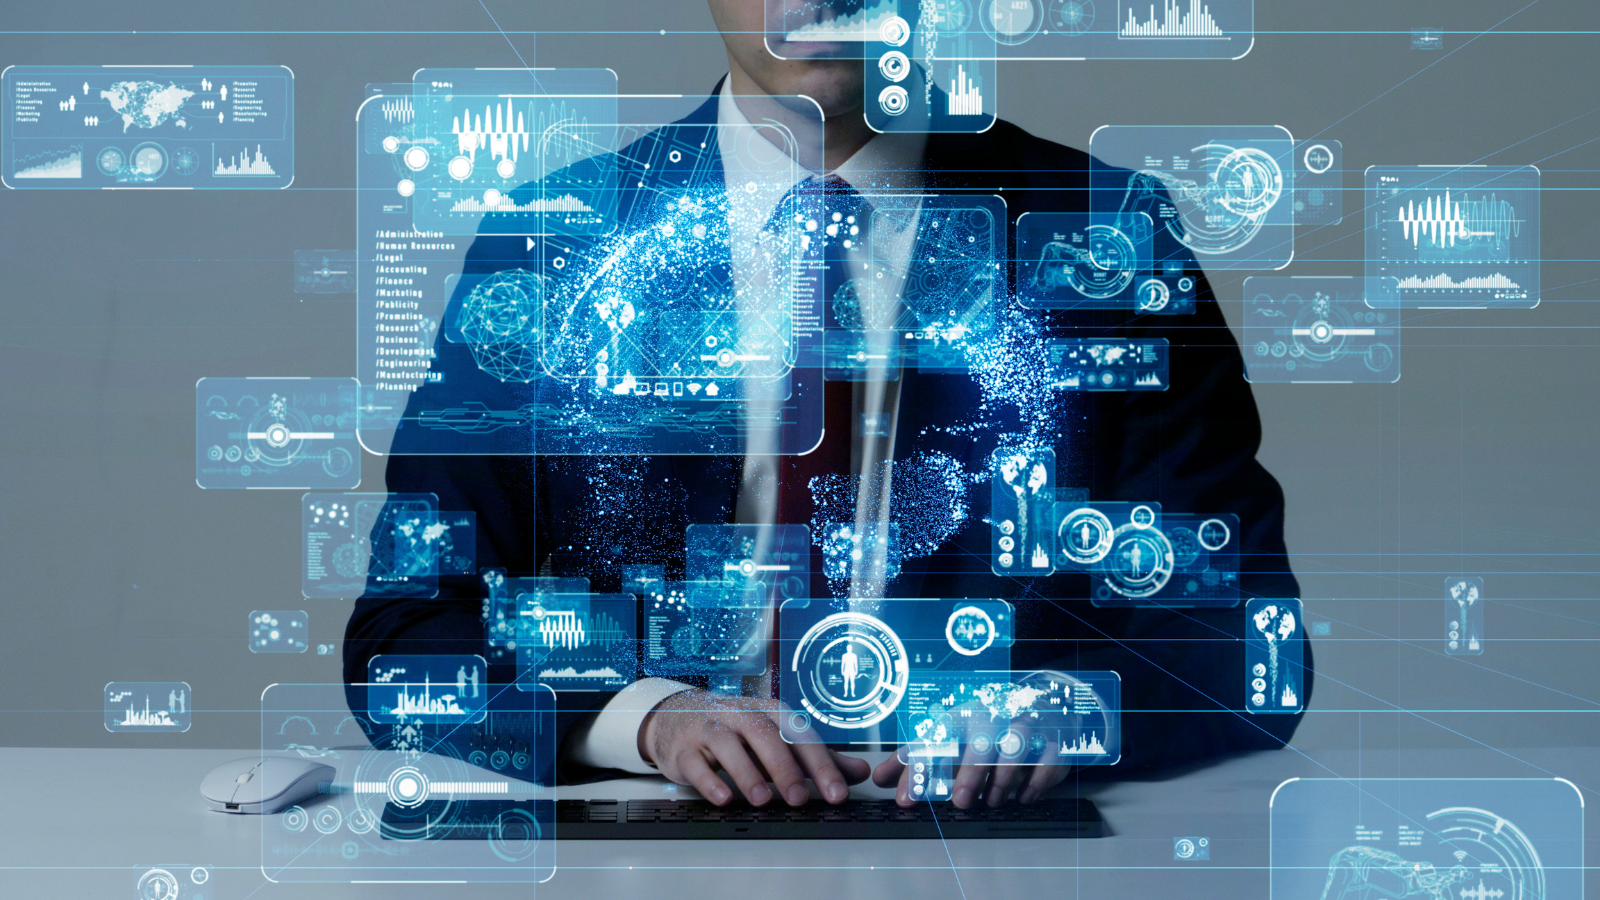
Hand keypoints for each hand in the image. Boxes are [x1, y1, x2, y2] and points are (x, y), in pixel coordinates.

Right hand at [639, 689, 870, 806]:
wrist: (678, 716)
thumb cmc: (737, 730)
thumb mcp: (778, 739)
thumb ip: (817, 757)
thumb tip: (860, 772)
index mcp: (769, 712)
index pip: (799, 734)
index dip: (821, 763)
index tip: (837, 793)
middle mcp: (740, 715)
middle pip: (764, 735)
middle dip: (784, 768)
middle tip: (799, 799)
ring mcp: (709, 729)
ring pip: (727, 744)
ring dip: (746, 772)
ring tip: (763, 800)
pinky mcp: (684, 749)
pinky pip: (694, 762)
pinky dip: (708, 780)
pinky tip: (722, 798)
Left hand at [871, 725, 1072, 808]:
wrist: (1041, 701)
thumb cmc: (988, 723)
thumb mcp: (950, 734)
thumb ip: (918, 756)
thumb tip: (881, 778)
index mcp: (965, 713)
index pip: (938, 738)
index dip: (921, 767)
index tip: (906, 797)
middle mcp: (996, 714)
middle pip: (982, 738)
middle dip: (969, 772)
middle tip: (959, 801)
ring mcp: (1027, 723)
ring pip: (1016, 746)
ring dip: (1002, 778)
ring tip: (991, 802)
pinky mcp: (1054, 737)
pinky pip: (1048, 757)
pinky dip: (1037, 780)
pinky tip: (1023, 798)